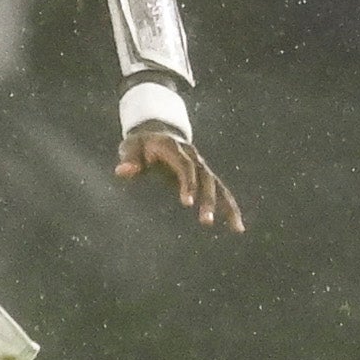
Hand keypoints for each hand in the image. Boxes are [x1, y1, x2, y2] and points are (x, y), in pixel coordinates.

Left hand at [117, 125, 246, 231]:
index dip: (188, 183)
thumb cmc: (140, 145)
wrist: (157, 132)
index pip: (185, 166)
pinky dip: (230, 208)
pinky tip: (237, 227)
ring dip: (226, 206)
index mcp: (174, 148)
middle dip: (208, 199)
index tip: (187, 203)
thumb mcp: (130, 147)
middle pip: (206, 177)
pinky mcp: (205, 176)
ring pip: (218, 185)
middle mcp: (192, 155)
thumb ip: (129, 160)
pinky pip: (221, 191)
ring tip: (236, 228)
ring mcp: (201, 165)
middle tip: (206, 221)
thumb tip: (122, 171)